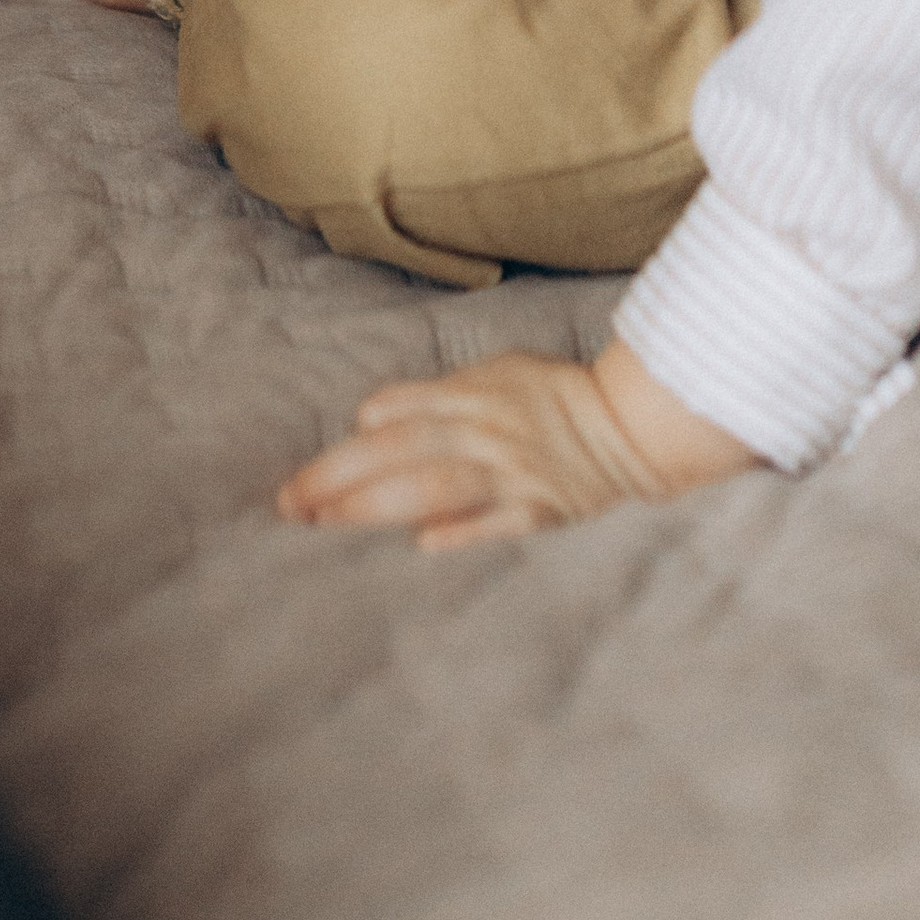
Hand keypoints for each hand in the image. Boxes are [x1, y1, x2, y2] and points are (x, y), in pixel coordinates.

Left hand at [280, 333, 762, 548]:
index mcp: (469, 399)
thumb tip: (369, 417)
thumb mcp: (489, 376)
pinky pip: (498, 519)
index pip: (389, 424)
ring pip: (435, 485)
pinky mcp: (541, 509)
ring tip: (326, 522)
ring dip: (376, 503)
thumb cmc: (551, 396)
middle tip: (289, 506)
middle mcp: (483, 434)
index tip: (294, 484)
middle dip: (337, 480)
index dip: (339, 455)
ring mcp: (512, 473)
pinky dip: (461, 529)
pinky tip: (422, 543)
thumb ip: (428, 399)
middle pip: (397, 453)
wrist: (630, 423)